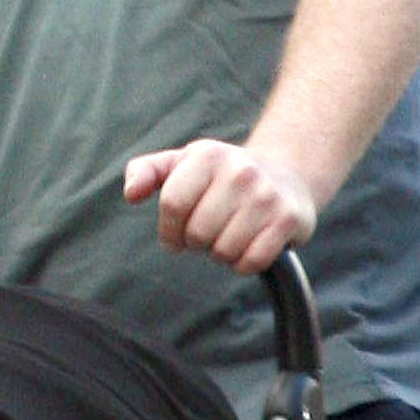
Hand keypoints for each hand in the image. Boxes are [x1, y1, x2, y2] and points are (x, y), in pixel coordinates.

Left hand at [124, 139, 316, 272]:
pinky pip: (251, 262)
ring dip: (222, 253)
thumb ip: (146, 171)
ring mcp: (266, 195)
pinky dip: (245, 263)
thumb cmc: (221, 176)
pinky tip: (251, 243)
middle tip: (210, 230)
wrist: (286, 176)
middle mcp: (240, 171)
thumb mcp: (182, 164)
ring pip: (223, 251)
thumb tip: (131, 193)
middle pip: (197, 233)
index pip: (172, 204)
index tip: (175, 234)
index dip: (169, 229)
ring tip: (232, 233)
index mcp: (208, 156)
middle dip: (197, 241)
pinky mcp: (288, 219)